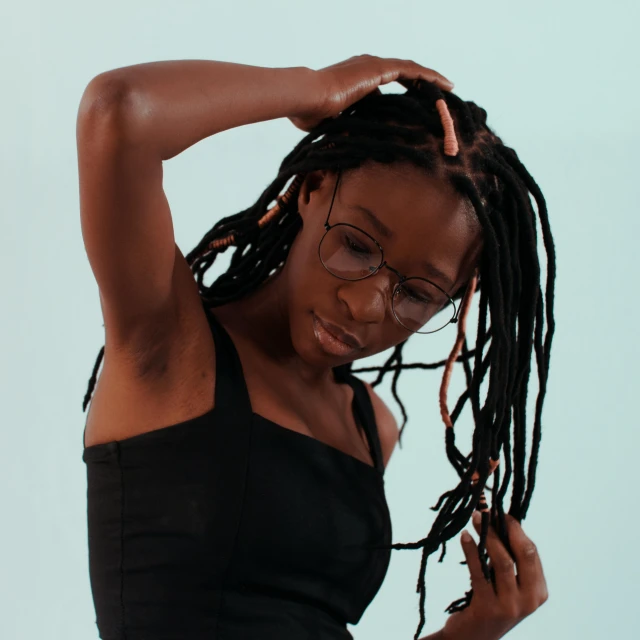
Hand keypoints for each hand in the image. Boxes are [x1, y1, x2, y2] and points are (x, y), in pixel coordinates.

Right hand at [288, 54, 453, 131]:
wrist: (307, 97)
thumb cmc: (310, 113)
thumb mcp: (330, 123)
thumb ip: (342, 129)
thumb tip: (347, 143)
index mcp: (356, 79)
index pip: (385, 82)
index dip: (401, 90)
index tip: (412, 103)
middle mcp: (366, 67)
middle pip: (402, 73)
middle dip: (420, 84)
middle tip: (436, 96)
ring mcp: (373, 65)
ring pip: (410, 70)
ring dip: (430, 80)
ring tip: (447, 88)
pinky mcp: (379, 68)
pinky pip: (412, 71)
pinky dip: (429, 77)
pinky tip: (444, 84)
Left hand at [441, 513, 548, 639]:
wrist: (473, 638)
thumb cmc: (491, 604)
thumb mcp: (509, 586)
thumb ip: (512, 561)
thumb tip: (502, 521)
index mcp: (539, 592)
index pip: (532, 552)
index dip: (516, 529)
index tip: (501, 512)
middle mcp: (529, 601)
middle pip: (524, 554)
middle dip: (506, 528)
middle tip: (488, 511)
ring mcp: (510, 606)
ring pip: (502, 561)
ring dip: (488, 535)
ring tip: (475, 518)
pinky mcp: (488, 608)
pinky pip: (479, 572)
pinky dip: (471, 550)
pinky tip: (464, 537)